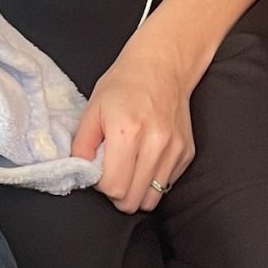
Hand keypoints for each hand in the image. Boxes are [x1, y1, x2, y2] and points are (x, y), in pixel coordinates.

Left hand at [69, 31, 195, 213]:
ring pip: (152, 199)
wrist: (162, 66)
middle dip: (117, 194)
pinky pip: (167, 184)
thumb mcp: (92, 109)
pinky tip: (145, 158)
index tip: (98, 170)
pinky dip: (153, 180)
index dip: (101, 184)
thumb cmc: (123, 84)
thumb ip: (82, 145)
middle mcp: (155, 144)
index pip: (113, 187)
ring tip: (129, 169)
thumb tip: (80, 173)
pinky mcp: (187, 153)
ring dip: (136, 191)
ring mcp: (174, 150)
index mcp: (127, 132)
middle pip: (133, 201)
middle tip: (112, 174)